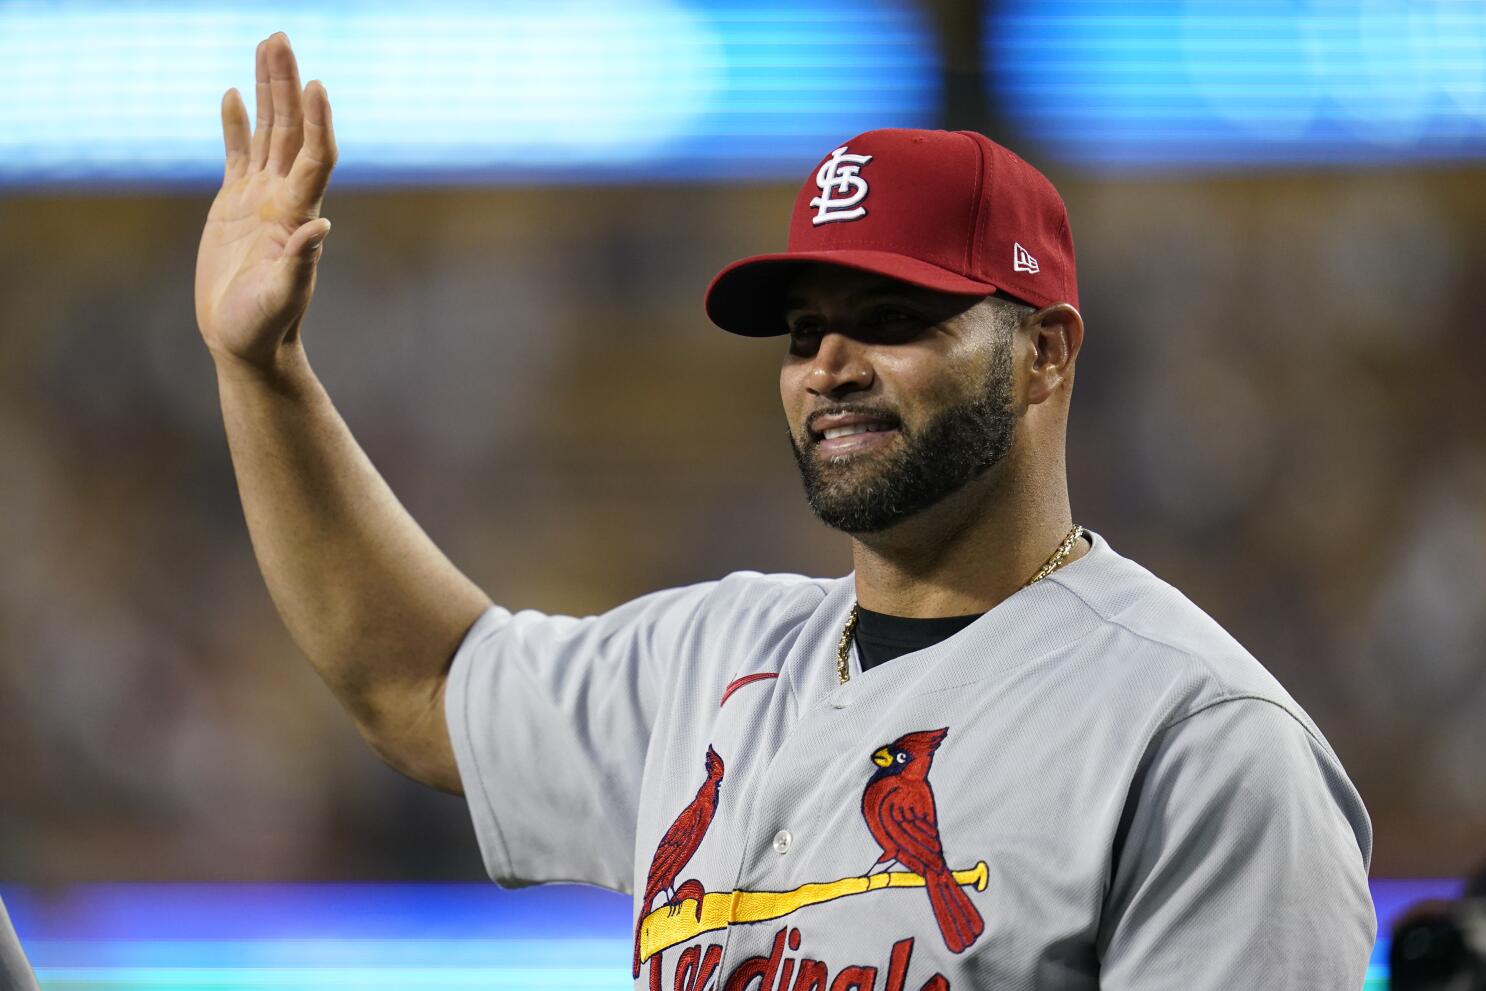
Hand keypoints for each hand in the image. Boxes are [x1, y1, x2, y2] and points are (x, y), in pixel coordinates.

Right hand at [195, 33, 337, 373]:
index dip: (318, 121)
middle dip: (287, 83)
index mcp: (298, 214)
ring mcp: (260, 198)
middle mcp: (284, 198)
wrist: (245, 341)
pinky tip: (234, 93)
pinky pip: (237, 153)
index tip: (317, 84)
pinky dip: (236, 123)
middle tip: (281, 36)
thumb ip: (300, 263)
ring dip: (268, 90)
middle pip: (291, 129)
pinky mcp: (235, 205)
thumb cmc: (265, 326)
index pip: (314, 156)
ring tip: (267, 45)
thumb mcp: (282, 297)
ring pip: (267, 132)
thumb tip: (321, 227)